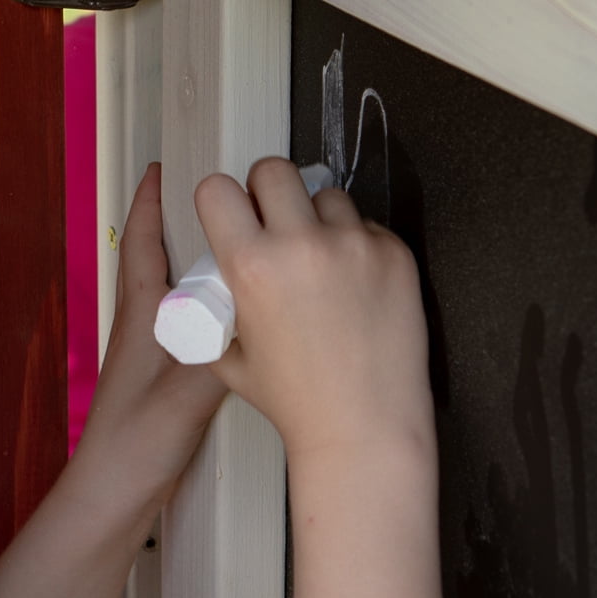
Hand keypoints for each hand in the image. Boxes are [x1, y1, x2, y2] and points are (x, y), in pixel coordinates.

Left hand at [78, 163, 229, 498]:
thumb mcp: (186, 392)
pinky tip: (237, 312)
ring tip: (237, 241)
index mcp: (141, 314)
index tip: (164, 166)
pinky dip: (212, 304)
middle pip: (157, 257)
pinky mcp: (166, 379)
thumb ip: (221, 349)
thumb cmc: (138, 441)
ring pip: (175, 290)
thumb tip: (258, 306)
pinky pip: (191, 324)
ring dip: (197, 262)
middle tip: (217, 193)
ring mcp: (153, 352)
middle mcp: (144, 325)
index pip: (139, 241)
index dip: (149, 202)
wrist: (113, 496)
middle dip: (179, 220)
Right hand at [194, 157, 432, 463]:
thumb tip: (202, 286)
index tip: (230, 216)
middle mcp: (301, 244)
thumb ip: (212, 310)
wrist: (363, 428)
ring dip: (318, 217)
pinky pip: (367, 226)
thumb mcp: (228, 356)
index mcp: (250, 265)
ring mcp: (354, 245)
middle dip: (267, 190)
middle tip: (274, 223)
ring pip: (327, 195)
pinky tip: (355, 288)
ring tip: (321, 261)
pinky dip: (357, 247)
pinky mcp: (394, 254)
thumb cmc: (292, 400)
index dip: (220, 201)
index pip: (218, 188)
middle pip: (273, 169)